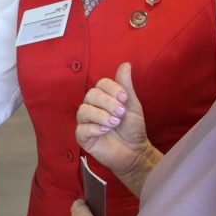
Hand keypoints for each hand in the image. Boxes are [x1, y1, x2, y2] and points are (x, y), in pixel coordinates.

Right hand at [76, 62, 155, 187]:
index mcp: (104, 97)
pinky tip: (105, 131)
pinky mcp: (83, 137)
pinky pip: (81, 128)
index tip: (124, 97)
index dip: (112, 88)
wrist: (135, 152)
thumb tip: (126, 64)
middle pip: (91, 95)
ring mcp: (86, 122)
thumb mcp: (132, 105)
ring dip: (101, 115)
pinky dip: (94, 128)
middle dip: (107, 102)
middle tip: (121, 113)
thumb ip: (126, 86)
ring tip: (115, 123)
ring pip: (84, 110)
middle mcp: (92, 107)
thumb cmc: (132, 128)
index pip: (101, 84)